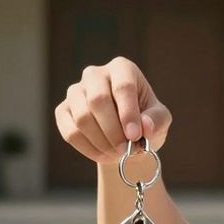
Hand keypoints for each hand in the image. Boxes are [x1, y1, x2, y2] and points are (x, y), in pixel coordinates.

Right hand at [54, 57, 171, 165]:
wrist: (125, 136)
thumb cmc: (145, 121)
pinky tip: (103, 155)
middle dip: (113, 130)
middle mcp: (95, 74)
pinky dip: (88, 148)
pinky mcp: (63, 110)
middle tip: (125, 150)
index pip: (122, 86)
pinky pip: (70, 132)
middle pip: (98, 100)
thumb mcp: (160, 120)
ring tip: (117, 153)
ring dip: (101, 142)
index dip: (128, 113)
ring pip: (82, 117)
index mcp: (122, 68)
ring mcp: (75, 91)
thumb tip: (144, 126)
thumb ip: (157, 120)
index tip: (135, 136)